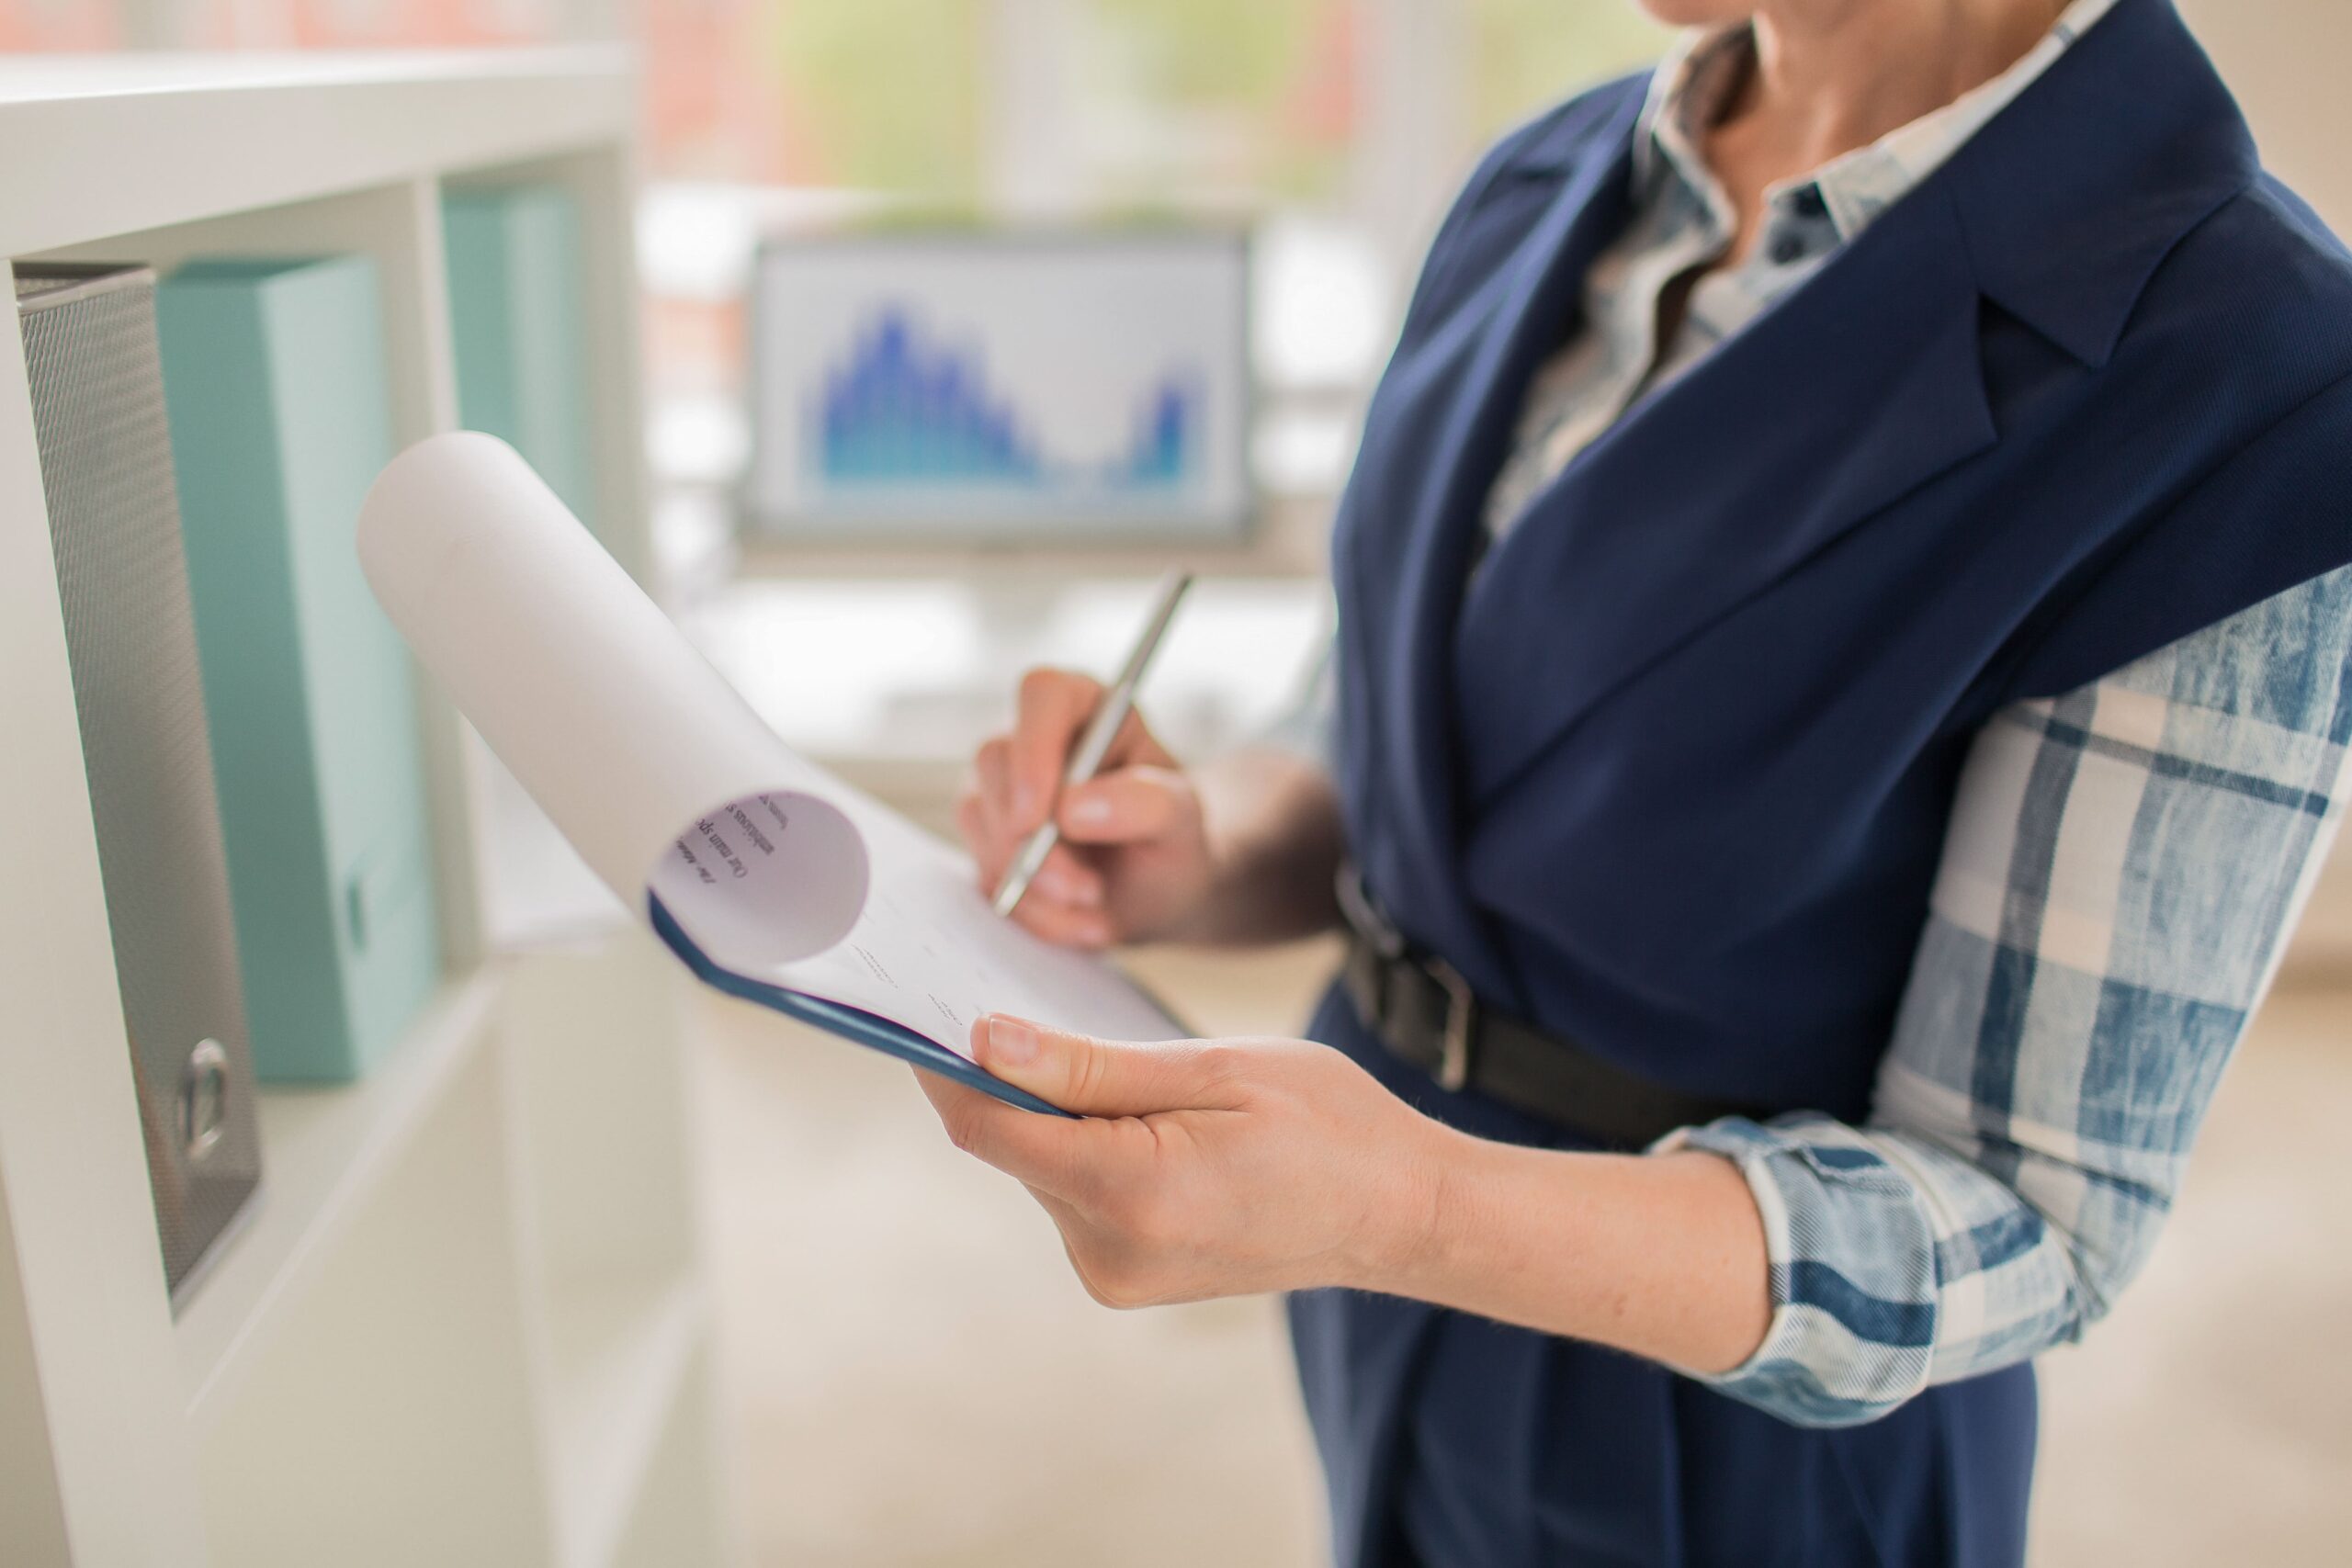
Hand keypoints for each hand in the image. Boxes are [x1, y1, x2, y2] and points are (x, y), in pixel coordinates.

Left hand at [916, 1016, 1447, 1306]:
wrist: (1400, 1214)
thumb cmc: (1330, 1124)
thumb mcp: (1216, 1067)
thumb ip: (1092, 1064)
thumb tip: (986, 1040)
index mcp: (1132, 1192)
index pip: (989, 1125)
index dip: (943, 1063)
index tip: (920, 1000)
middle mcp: (1108, 1252)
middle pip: (1009, 1145)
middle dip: (1003, 1075)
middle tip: (1009, 994)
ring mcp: (1115, 1275)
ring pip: (1038, 1167)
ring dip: (1048, 1108)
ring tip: (1102, 1054)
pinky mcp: (1124, 1277)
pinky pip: (1071, 1192)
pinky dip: (1078, 1142)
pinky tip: (1127, 1106)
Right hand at [958, 668, 1216, 947]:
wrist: (1159, 890)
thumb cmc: (1174, 839)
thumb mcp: (1183, 821)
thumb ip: (1144, 803)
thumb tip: (1071, 809)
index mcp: (1090, 709)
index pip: (1043, 693)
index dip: (1033, 750)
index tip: (1038, 818)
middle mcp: (1037, 739)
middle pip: (995, 761)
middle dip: (1033, 842)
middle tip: (1085, 889)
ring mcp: (1004, 788)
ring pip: (979, 820)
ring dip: (1034, 883)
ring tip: (1094, 905)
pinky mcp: (989, 837)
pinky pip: (983, 872)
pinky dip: (1030, 911)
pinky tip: (1076, 920)